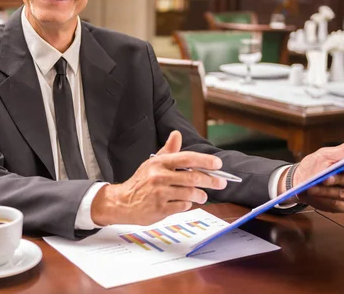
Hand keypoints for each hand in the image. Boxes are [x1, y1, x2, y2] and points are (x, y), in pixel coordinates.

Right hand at [91, 131, 226, 225]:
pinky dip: (188, 204)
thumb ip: (168, 150)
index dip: (205, 160)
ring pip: (190, 193)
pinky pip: (183, 206)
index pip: (186, 158)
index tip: (218, 164)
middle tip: (221, 183)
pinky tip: (186, 202)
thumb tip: (177, 134)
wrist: (122, 202)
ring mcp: (159, 194)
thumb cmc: (141, 181)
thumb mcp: (152, 163)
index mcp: (159, 163)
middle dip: (210, 180)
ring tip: (203, 196)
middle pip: (192, 177)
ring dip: (201, 195)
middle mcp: (159, 177)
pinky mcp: (160, 209)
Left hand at [288, 136, 343, 212]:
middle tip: (324, 178)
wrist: (301, 180)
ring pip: (343, 194)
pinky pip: (337, 204)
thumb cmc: (316, 165)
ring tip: (312, 187)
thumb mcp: (327, 154)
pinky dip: (324, 199)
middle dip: (337, 179)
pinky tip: (314, 196)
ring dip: (326, 191)